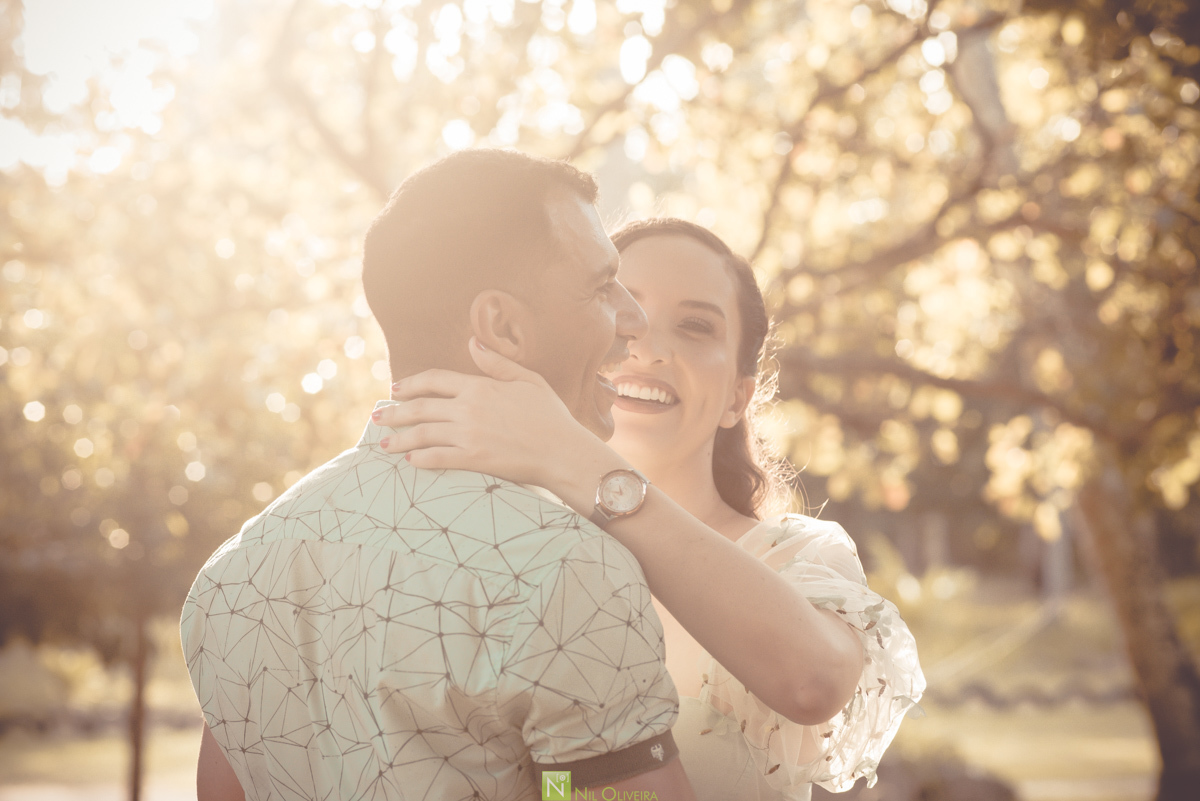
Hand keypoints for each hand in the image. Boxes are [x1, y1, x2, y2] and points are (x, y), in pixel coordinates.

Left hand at [376, 338, 627, 503]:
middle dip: (394, 412)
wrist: (564, 450)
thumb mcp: (528, 380)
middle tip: (377, 417)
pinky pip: (437, 458)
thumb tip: (472, 342)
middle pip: (420, 408)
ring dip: (399, 439)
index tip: (395, 389)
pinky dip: (420, 459)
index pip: (434, 380)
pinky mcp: (474, 459)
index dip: (411, 384)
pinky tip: (410, 461)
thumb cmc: (551, 416)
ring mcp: (470, 434)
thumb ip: (497, 363)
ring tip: (383, 444)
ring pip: (423, 434)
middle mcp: (469, 408)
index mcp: (480, 386)